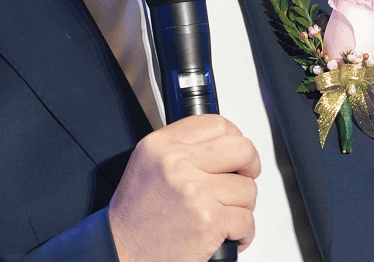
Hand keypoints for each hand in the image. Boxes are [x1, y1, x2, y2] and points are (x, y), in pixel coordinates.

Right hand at [107, 114, 259, 261]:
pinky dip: (243, 233)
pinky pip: (247, 221)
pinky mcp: (208, 221)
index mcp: (161, 145)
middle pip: (242, 149)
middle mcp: (177, 163)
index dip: (234, 138)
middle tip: (241, 181)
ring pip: (248, 189)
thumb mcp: (147, 164)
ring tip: (224, 215)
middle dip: (250, 167)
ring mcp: (194, 191)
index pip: (215, 123)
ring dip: (243, 207)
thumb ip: (180, 148)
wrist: (122, 250)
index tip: (235, 155)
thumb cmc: (136, 213)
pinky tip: (226, 235)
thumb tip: (223, 144)